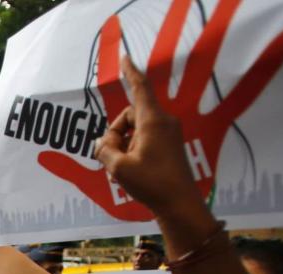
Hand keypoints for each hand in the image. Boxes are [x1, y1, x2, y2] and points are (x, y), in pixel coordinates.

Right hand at [41, 0, 282, 220]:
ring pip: (135, 130)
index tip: (125, 58)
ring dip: (123, 145)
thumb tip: (102, 144)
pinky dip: (133, 151)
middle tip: (111, 157)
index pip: (139, 88)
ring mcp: (169, 134)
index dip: (130, 72)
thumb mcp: (119, 167)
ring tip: (121, 170)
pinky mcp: (171, 147)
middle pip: (130, 115)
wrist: (180, 204)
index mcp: (153, 121)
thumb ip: (104, 150)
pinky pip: (145, 140)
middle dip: (116, 132)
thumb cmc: (152, 184)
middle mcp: (163, 122)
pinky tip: (129, 173)